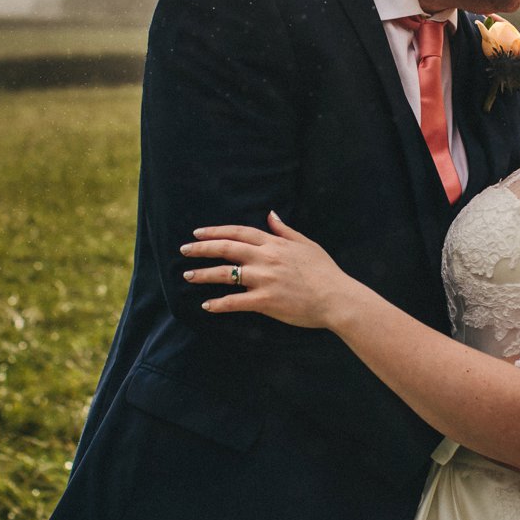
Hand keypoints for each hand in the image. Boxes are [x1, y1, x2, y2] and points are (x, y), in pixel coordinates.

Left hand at [181, 212, 348, 329]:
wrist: (336, 297)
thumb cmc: (325, 271)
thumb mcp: (306, 244)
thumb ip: (285, 230)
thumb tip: (271, 214)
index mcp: (274, 244)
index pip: (238, 233)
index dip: (215, 232)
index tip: (198, 233)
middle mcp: (265, 259)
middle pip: (226, 249)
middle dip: (201, 249)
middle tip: (183, 250)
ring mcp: (264, 279)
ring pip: (226, 274)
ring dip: (204, 274)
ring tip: (188, 276)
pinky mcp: (265, 301)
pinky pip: (235, 301)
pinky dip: (219, 303)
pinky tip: (207, 305)